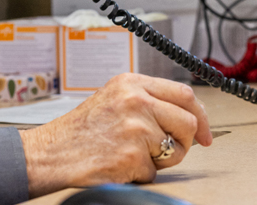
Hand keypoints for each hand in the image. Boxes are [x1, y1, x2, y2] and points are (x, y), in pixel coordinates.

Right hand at [19, 74, 213, 197]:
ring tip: (135, 155)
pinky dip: (142, 174)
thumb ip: (147, 100)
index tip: (205, 133)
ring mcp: (135, 128)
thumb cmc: (80, 130)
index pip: (184, 93)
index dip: (201, 116)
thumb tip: (185, 115)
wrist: (51, 153)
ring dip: (161, 160)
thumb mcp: (113, 98)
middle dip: (184, 142)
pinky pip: (156, 171)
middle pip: (187, 122)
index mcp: (132, 83)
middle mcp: (136, 101)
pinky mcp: (132, 155)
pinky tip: (121, 164)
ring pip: (176, 149)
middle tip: (168, 150)